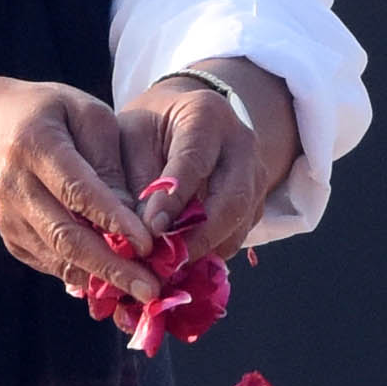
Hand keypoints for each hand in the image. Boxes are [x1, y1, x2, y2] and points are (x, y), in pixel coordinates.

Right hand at [0, 67, 157, 307]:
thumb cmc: (51, 114)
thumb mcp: (86, 113)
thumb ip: (110, 159)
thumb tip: (133, 213)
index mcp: (35, 144)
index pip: (77, 190)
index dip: (113, 220)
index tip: (149, 244)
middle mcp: (14, 184)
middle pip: (65, 235)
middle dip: (110, 266)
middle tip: (150, 288)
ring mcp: (8, 216)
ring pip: (57, 256)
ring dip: (101, 278)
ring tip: (142, 291)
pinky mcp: (11, 236)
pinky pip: (50, 262)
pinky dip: (83, 276)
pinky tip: (115, 284)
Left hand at [127, 65, 298, 251]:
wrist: (182, 116)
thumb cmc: (150, 126)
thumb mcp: (130, 136)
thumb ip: (135, 179)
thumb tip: (146, 232)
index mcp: (206, 116)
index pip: (194, 162)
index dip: (175, 200)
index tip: (153, 230)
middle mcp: (241, 143)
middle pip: (233, 198)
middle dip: (201, 236)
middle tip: (169, 263)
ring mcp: (256, 172)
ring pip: (241, 221)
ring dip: (209, 250)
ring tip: (173, 269)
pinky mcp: (256, 198)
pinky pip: (240, 231)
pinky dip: (214, 251)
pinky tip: (185, 263)